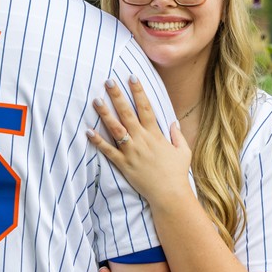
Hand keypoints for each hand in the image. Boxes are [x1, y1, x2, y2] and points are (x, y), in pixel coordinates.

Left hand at [86, 76, 192, 207]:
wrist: (169, 194)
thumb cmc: (177, 173)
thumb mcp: (183, 151)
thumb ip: (177, 135)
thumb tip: (173, 122)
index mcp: (156, 134)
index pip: (146, 107)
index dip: (138, 91)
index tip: (132, 76)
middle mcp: (142, 140)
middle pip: (127, 113)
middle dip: (118, 95)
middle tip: (108, 81)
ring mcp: (131, 152)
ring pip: (115, 129)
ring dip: (105, 114)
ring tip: (95, 100)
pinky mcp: (123, 164)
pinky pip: (108, 151)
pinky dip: (98, 141)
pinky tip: (88, 131)